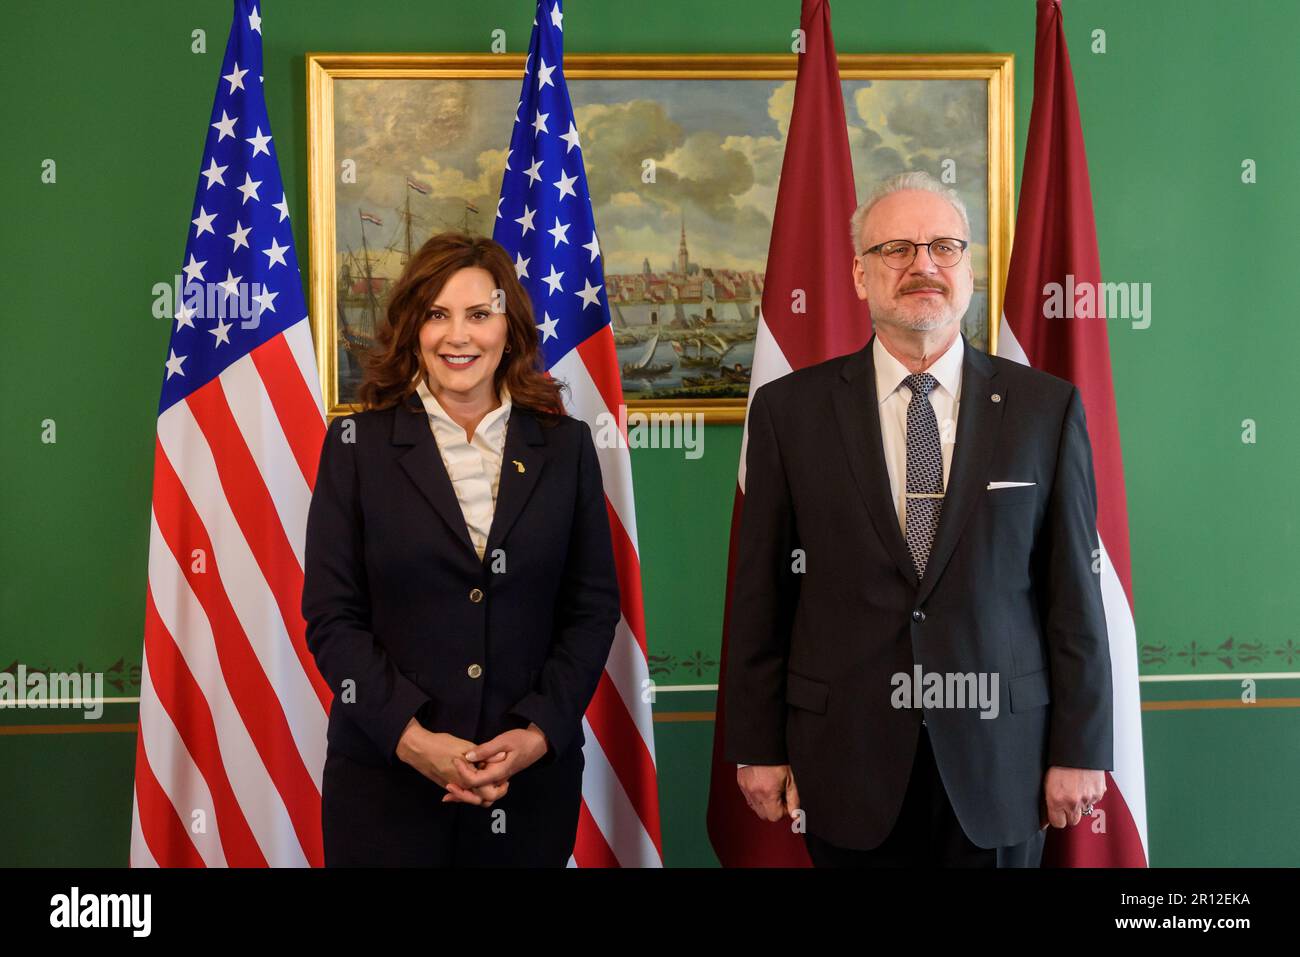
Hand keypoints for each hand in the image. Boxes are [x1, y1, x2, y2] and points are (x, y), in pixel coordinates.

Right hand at [394, 720, 509, 805]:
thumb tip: (503, 757)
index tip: (504, 777)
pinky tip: (474, 776)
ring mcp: (453, 788)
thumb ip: (484, 755)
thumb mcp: (465, 747)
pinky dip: (470, 788)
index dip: (499, 787)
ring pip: (472, 797)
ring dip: (482, 790)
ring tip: (488, 776)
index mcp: (467, 780)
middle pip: (482, 800)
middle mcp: (460, 788)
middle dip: (493, 792)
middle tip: (500, 780)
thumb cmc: (440, 745)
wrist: (417, 749)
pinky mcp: (447, 785)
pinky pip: (462, 793)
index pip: (489, 794)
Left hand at [441, 724, 549, 804]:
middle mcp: (498, 781)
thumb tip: (468, 757)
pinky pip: (482, 790)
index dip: (463, 772)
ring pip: (480, 797)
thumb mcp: (504, 741)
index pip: (476, 780)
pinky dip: (469, 791)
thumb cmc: (522, 741)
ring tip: (449, 790)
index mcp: (499, 772)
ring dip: (464, 796)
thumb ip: (486, 750)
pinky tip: (458, 786)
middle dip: (461, 794)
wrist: (537, 744)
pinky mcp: (496, 778)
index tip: (455, 759)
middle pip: (477, 796)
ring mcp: (497, 781)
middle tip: (447, 785)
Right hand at [737, 764, 799, 821]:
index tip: (786, 799)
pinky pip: (749, 799)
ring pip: (756, 809)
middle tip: (780, 795)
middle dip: (774, 810)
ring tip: (771, 790)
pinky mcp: (741, 784)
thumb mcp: (790, 779)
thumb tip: (796, 816)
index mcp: (768, 792)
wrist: (761, 744)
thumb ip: (794, 799)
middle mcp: (755, 793)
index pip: (775, 817)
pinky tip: (763, 787)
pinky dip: (757, 798)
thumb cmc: (777, 759)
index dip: (784, 811)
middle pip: (765, 816)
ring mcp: (746, 789)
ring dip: (765, 805)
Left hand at [1040, 766, 1105, 828]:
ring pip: (1084, 811)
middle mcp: (1073, 801)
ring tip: (1074, 789)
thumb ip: (1047, 800)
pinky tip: (1083, 784)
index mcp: (1056, 799)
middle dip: (1068, 814)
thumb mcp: (1046, 781)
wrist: (1078, 747)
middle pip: (1072, 821)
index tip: (1055, 813)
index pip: (1057, 823)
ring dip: (1079, 804)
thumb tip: (1044, 820)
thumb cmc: (1059, 760)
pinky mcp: (1098, 793)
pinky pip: (1093, 801)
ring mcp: (1087, 798)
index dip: (1056, 818)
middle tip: (1065, 802)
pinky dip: (1089, 796)